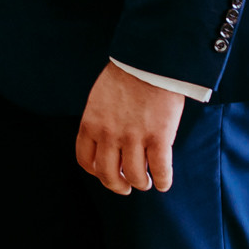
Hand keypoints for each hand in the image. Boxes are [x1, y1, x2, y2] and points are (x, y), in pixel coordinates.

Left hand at [77, 62, 184, 193]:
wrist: (148, 62)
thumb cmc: (125, 77)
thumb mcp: (99, 99)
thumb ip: (100, 121)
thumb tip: (108, 144)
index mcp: (91, 123)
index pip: (85, 159)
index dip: (96, 171)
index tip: (105, 173)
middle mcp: (109, 134)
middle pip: (107, 174)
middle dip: (117, 186)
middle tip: (126, 186)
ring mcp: (133, 137)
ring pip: (134, 176)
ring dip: (141, 183)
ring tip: (146, 181)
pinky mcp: (158, 137)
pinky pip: (160, 171)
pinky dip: (162, 181)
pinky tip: (163, 182)